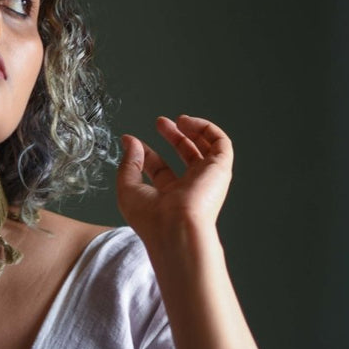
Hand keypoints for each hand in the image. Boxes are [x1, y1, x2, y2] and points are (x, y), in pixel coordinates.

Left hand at [116, 115, 233, 245]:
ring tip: (178, 120)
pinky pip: (220, 142)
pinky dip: (206, 128)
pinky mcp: (220, 169)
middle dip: (173, 136)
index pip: (160, 169)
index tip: (132, 140)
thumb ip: (128, 164)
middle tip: (160, 122)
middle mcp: (190, 188)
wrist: (176, 229)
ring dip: (192, 130)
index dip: (147, 153)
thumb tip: (130, 142)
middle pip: (185, 156)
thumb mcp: (128, 189)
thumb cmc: (151, 219)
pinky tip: (189, 122)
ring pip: (206, 148)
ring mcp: (207, 178)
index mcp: (169, 197)